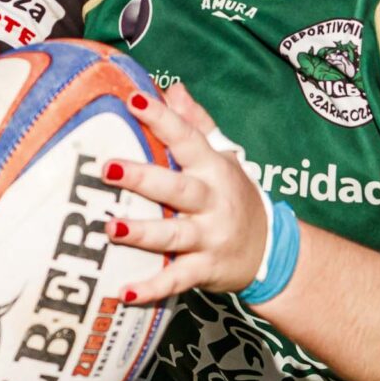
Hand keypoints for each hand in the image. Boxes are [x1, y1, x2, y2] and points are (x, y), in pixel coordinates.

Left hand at [100, 81, 270, 304]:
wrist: (271, 249)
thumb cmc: (235, 196)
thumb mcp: (224, 158)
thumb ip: (198, 124)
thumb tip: (173, 89)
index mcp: (214, 168)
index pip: (188, 138)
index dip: (162, 119)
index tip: (133, 100)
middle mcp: (213, 202)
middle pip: (178, 188)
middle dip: (144, 179)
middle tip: (107, 168)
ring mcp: (209, 237)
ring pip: (174, 235)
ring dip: (142, 232)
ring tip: (110, 227)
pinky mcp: (205, 269)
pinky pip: (177, 279)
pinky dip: (153, 287)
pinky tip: (124, 291)